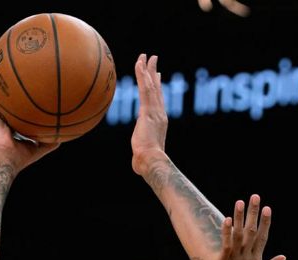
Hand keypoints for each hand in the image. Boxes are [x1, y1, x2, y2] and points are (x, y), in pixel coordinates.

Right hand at [0, 65, 59, 170]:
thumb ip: (52, 139)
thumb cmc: (22, 156)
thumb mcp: (42, 146)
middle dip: (3, 85)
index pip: (14, 109)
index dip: (17, 99)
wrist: (8, 158)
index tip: (23, 88)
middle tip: (8, 70)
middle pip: (1, 98)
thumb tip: (65, 131)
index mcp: (11, 125)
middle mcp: (1, 118)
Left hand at [130, 54, 169, 176]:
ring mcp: (154, 110)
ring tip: (146, 55)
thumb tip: (137, 166)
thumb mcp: (143, 153)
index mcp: (159, 121)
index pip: (158, 100)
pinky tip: (139, 63)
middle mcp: (160, 113)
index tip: (157, 75)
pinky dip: (142, 75)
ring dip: (147, 69)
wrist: (151, 160)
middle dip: (154, 72)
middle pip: (156, 88)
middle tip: (153, 59)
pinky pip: (144, 88)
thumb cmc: (147, 161)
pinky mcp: (147, 110)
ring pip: (151, 85)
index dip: (157, 86)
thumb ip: (141, 154)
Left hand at [212, 194, 284, 259]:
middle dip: (254, 212)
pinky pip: (226, 243)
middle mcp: (248, 258)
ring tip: (240, 202)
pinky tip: (227, 219)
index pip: (263, 237)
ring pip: (238, 233)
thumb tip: (283, 257)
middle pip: (252, 230)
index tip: (267, 208)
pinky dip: (227, 231)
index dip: (265, 222)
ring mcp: (236, 259)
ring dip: (239, 216)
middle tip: (255, 197)